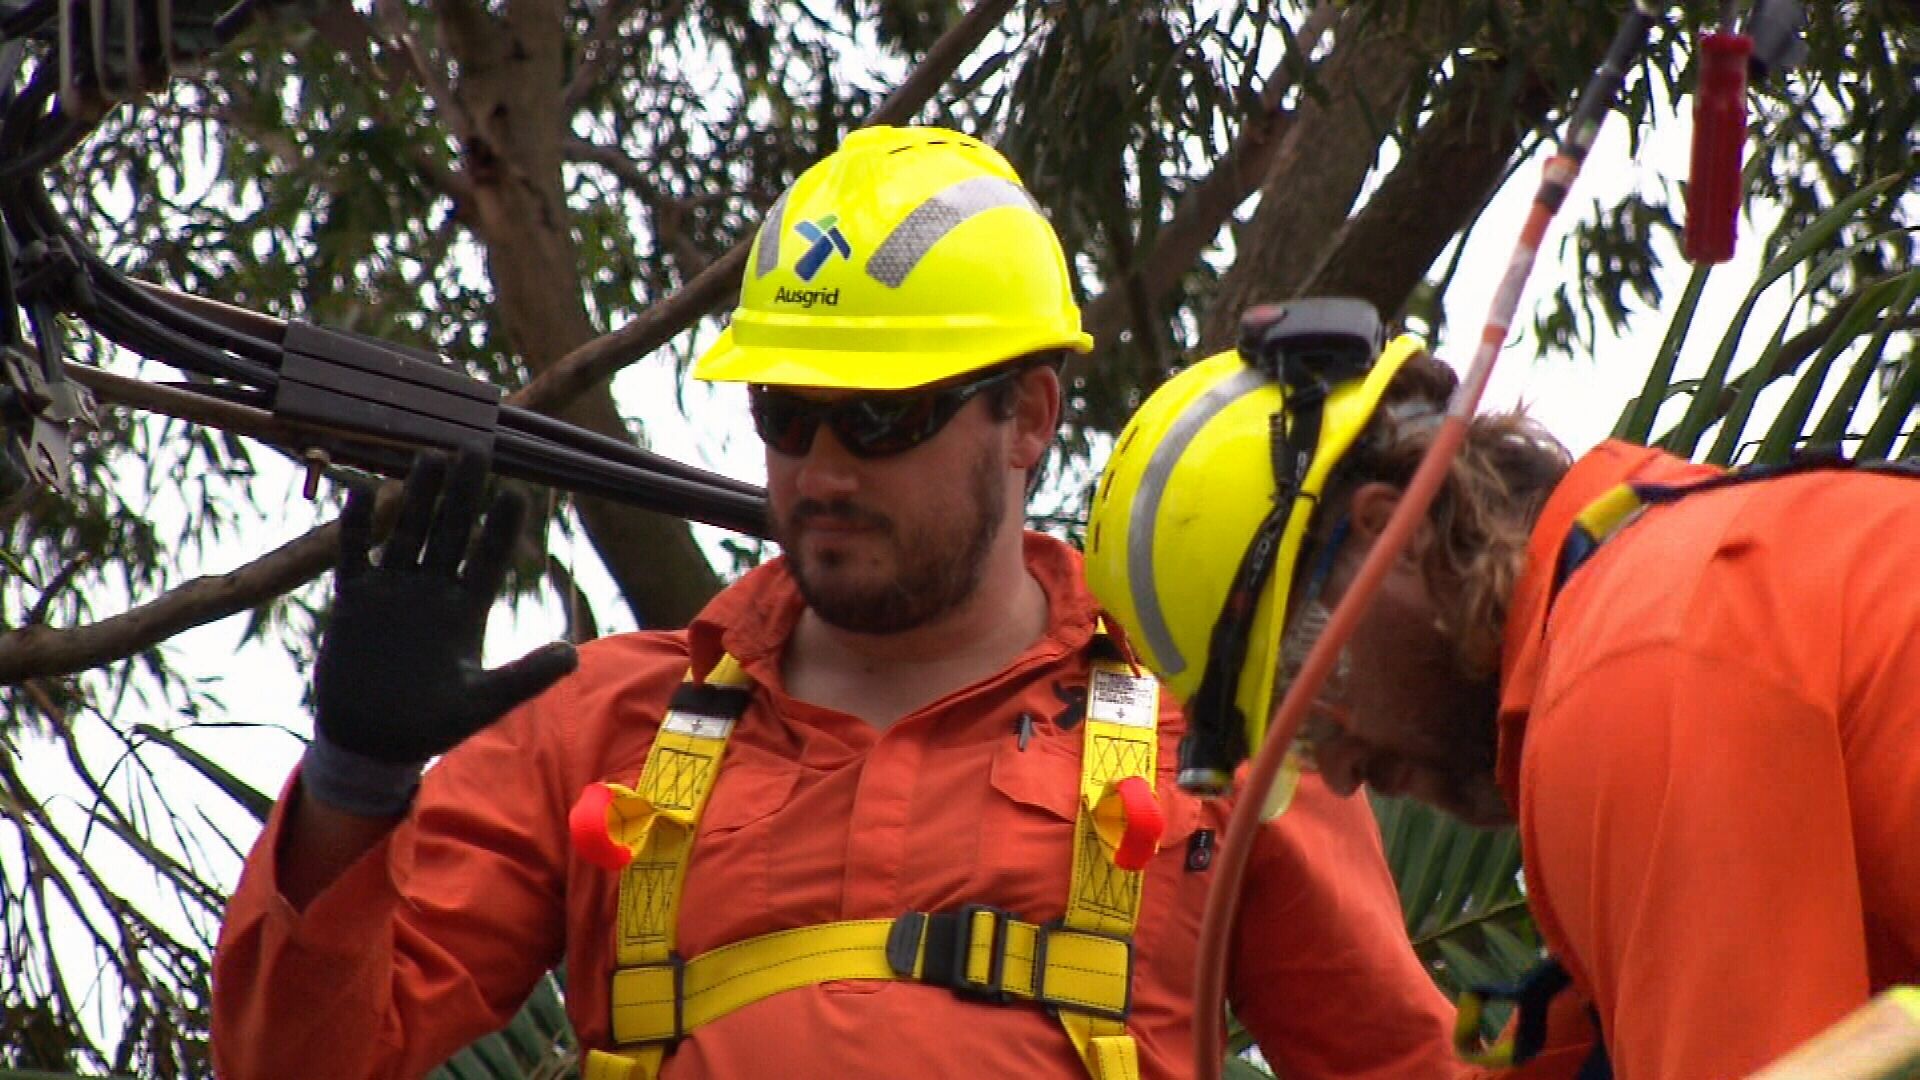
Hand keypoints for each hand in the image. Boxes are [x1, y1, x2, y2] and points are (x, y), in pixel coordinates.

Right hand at [313, 450, 577, 766]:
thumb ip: (526, 676)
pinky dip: (358, 526)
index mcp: (468, 610)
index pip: (490, 557)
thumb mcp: (485, 701)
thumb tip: (572, 654)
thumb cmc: (432, 725)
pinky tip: (364, 491)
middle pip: (451, 531)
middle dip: (463, 492)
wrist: (373, 742)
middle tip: (476, 448)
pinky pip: (355, 554)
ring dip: (418, 497)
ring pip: (408, 532)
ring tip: (430, 456)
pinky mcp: (354, 601)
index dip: (502, 527)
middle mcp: (433, 591)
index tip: (516, 492)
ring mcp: (393, 591)